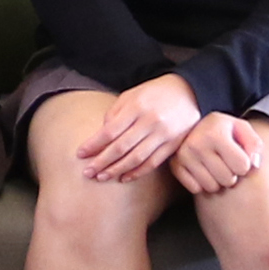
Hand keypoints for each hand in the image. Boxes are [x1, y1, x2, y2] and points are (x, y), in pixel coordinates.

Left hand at [76, 73, 204, 183]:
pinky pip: (153, 163)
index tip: (80, 154)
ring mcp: (164, 135)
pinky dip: (138, 173)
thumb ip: (114, 114)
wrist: (188, 92)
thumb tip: (101, 136)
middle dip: (101, 161)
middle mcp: (150, 122)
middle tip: (87, 172)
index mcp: (137, 107)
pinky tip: (124, 178)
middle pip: (121, 147)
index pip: (110, 131)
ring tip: (102, 177)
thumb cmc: (153, 93)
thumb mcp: (131, 95)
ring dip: (117, 170)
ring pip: (137, 158)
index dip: (94, 144)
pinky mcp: (174, 145)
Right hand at [169, 110, 264, 195]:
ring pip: (212, 187)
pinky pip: (196, 189)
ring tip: (215, 167)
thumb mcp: (241, 128)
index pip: (243, 166)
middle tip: (226, 163)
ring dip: (217, 181)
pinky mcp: (175, 166)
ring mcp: (183, 155)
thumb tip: (254, 165)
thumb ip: (254, 144)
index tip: (239, 156)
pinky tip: (203, 171)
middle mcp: (196, 143)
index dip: (245, 164)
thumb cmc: (223, 130)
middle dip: (232, 175)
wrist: (194, 124)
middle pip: (228, 180)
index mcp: (215, 132)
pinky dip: (202, 184)